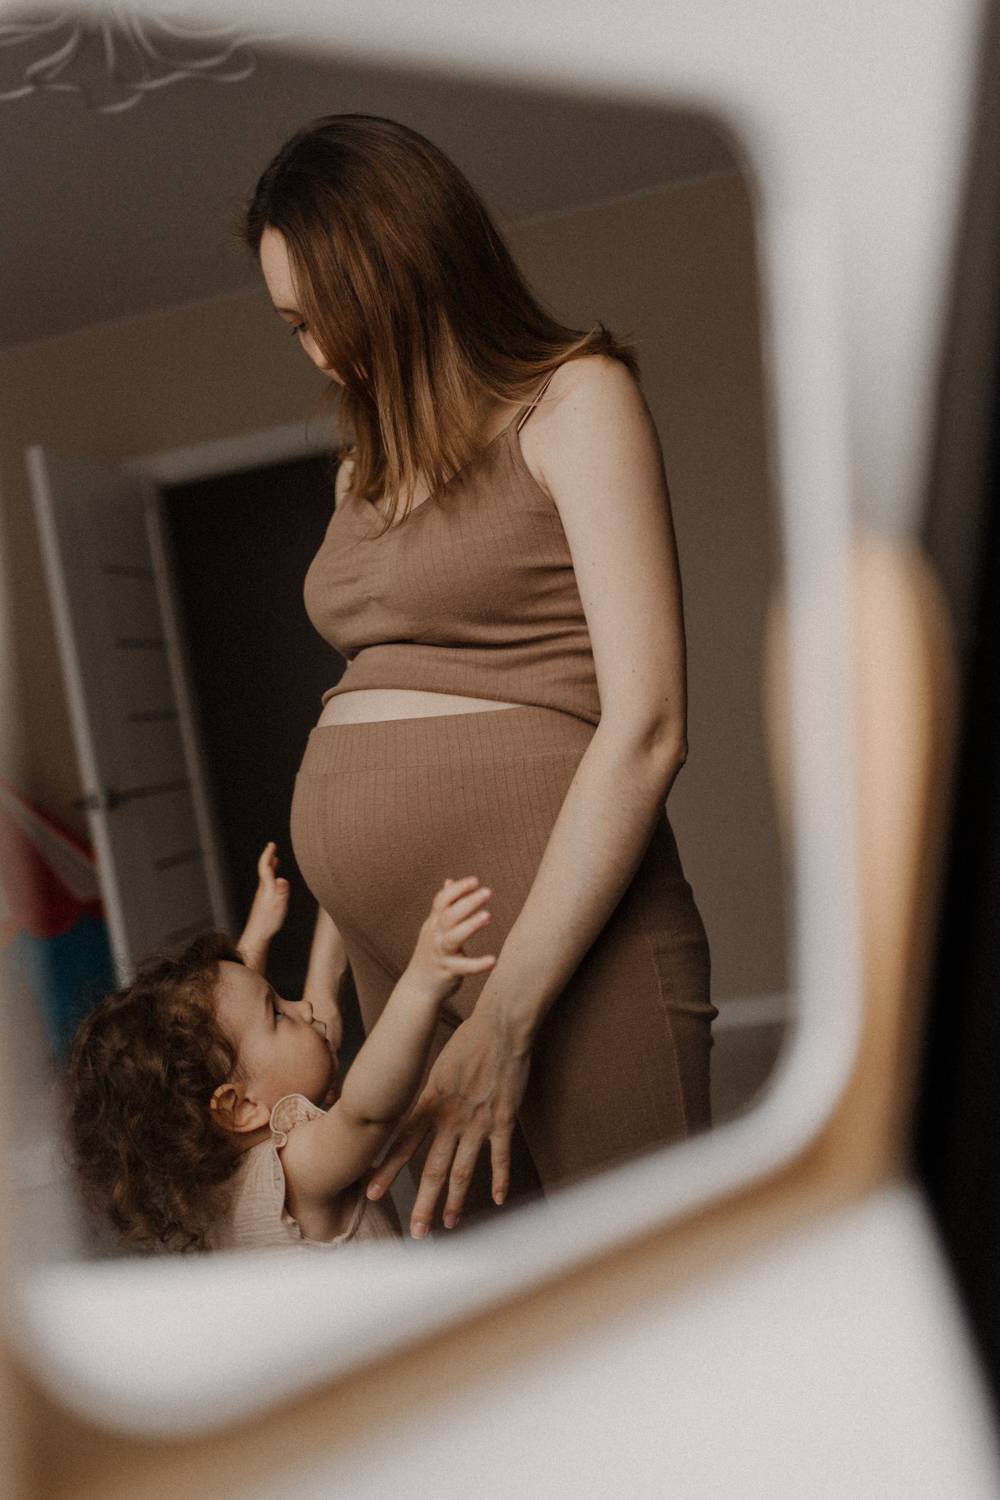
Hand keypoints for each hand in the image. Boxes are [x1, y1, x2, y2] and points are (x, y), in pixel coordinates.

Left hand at [238, 842, 289, 964]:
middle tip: (272, 847)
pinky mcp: (264, 902)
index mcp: (266, 888)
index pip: (265, 867)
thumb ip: (281, 893)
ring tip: (276, 860)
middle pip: (264, 870)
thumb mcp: (278, 907)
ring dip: (271, 867)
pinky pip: (268, 885)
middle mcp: (263, 890)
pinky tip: (276, 883)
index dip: (268, 855)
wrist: (257, 935)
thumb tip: (283, 879)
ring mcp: (263, 896)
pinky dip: (272, 878)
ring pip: (266, 877)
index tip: (272, 844)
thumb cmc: (268, 922)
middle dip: (269, 857)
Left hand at [366, 1003, 531, 1236]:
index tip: (372, 1194)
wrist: (500, 1025)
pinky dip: (499, 1179)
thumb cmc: (468, 1039)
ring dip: (454, 1201)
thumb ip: (428, 1094)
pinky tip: (497, 1199)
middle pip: (432, 1168)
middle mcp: (449, 1117)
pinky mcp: (503, 1119)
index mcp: (429, 1102)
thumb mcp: (437, 1067)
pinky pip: (499, 1156)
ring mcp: (477, 1121)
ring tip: (447, 1224)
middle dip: (422, 1202)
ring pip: (462, 1169)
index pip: (402, 1143)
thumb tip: (415, 1109)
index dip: (386, 1170)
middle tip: (415, 1231)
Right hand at [407, 876, 497, 1002]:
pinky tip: (494, 960)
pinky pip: (463, 967)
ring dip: (470, 925)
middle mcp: (435, 935)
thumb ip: (444, 906)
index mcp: (434, 923)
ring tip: (488, 916)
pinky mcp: (448, 972)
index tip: (475, 880)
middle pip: (449, 915)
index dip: (457, 889)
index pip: (442, 900)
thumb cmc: (431, 953)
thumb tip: (449, 881)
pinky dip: (478, 964)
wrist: (418, 987)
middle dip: (468, 902)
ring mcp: (440, 954)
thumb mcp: (434, 927)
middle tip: (488, 892)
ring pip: (453, 937)